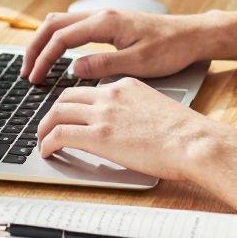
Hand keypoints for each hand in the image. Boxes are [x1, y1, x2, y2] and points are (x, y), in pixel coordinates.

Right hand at [21, 9, 217, 82]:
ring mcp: (105, 17)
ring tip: (36, 64)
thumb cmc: (171, 49)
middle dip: (35, 47)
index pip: (61, 38)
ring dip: (45, 41)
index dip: (44, 59)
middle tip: (25, 71)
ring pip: (61, 22)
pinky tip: (58, 55)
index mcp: (105, 23)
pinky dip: (58, 38)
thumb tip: (73, 68)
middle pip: (53, 25)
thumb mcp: (139, 63)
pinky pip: (74, 26)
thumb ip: (104, 65)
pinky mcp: (110, 23)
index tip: (34, 79)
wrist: (192, 35)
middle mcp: (101, 15)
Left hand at [35, 78, 221, 181]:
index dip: (74, 103)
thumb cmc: (186, 134)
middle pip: (66, 96)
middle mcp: (110, 95)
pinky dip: (47, 143)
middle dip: (53, 112)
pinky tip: (47, 152)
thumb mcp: (157, 109)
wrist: (194, 142)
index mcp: (126, 85)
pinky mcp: (97, 136)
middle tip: (48, 126)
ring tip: (42, 141)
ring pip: (56, 113)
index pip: (89, 90)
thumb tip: (129, 129)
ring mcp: (102, 114)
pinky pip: (59, 134)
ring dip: (44, 128)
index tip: (70, 115)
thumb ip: (137, 112)